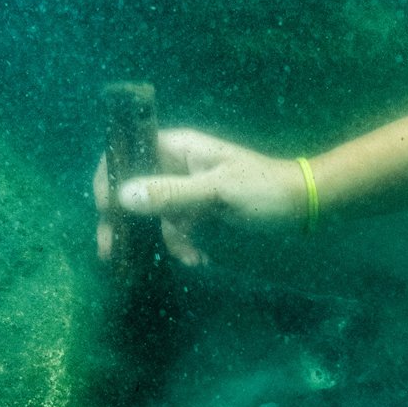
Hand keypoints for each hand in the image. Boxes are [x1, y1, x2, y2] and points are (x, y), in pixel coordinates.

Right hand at [93, 129, 306, 264]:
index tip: (106, 209)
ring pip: (153, 216)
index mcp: (177, 147)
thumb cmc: (264, 189)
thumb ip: (172, 194)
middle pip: (133, 188)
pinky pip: (176, 230)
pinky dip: (184, 245)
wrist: (301, 206)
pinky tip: (201, 259)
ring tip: (188, 258)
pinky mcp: (197, 212)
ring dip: (165, 240)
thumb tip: (123, 197)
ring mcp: (185, 190)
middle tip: (109, 251)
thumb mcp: (218, 192)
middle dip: (123, 221)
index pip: (127, 151)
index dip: (109, 177)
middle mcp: (176, 165)